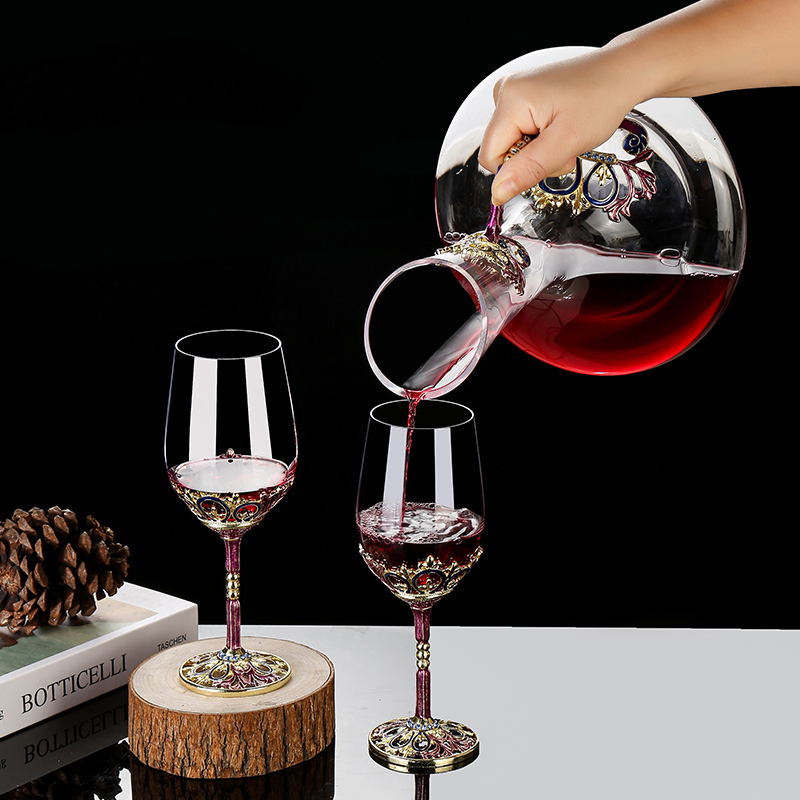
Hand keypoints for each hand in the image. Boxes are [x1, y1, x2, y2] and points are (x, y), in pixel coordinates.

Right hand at [478, 50, 639, 205]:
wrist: (621, 74)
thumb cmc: (601, 99)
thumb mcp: (565, 143)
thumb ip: (528, 170)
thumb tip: (498, 193)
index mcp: (510, 99)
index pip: (490, 157)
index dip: (518, 169)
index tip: (549, 157)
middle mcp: (505, 91)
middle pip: (501, 151)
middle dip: (531, 160)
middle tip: (562, 147)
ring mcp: (514, 92)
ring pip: (512, 145)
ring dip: (539, 152)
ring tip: (565, 135)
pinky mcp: (523, 97)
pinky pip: (520, 133)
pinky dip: (541, 139)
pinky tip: (560, 127)